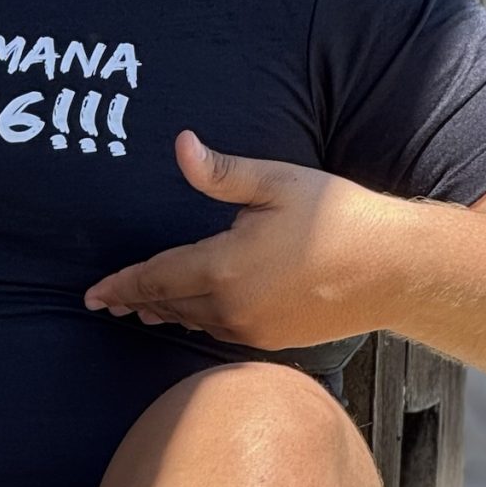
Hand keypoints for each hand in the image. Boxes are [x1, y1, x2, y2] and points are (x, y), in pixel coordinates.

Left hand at [83, 130, 402, 350]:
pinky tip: (196, 316)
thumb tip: (180, 146)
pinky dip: (199, 321)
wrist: (393, 270)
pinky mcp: (273, 340)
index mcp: (223, 267)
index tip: (93, 294)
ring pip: (195, 322)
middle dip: (137, 300)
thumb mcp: (277, 183)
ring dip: (167, 313)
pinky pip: (222, 331)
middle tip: (108, 303)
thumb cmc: (338, 217)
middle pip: (170, 304)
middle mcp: (231, 307)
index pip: (156, 278)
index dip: (121, 284)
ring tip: (143, 309)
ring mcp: (253, 329)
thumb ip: (222, 173)